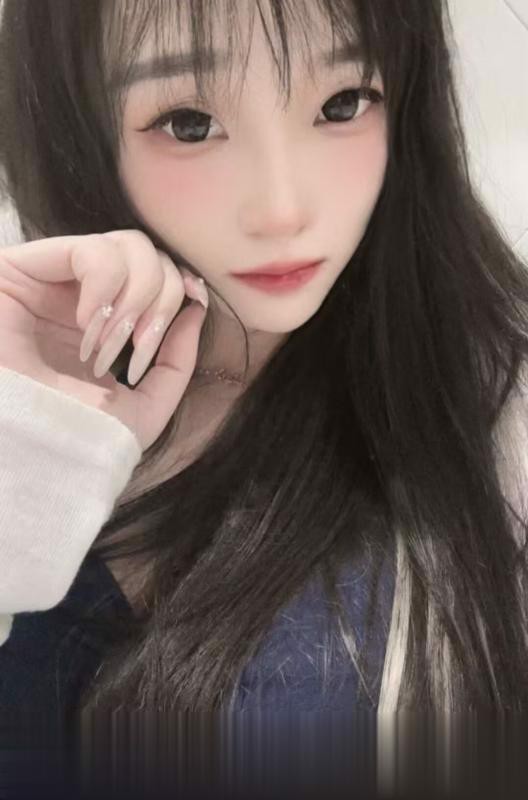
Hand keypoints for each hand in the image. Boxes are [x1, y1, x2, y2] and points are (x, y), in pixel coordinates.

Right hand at [0, 230, 208, 451]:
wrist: (28, 447)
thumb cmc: (78, 433)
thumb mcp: (145, 409)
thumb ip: (177, 362)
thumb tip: (196, 307)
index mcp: (108, 322)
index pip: (161, 276)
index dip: (182, 288)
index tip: (196, 304)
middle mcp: (81, 294)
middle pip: (152, 256)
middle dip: (161, 303)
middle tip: (136, 351)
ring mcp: (53, 278)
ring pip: (129, 245)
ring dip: (134, 300)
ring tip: (106, 344)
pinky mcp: (22, 268)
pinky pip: (92, 249)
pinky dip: (104, 288)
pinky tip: (85, 324)